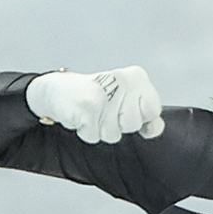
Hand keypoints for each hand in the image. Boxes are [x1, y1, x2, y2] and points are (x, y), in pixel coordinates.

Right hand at [26, 66, 165, 143]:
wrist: (58, 90)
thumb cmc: (97, 96)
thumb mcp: (127, 99)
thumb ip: (146, 113)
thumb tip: (154, 128)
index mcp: (136, 77)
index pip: (153, 111)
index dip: (141, 117)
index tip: (126, 108)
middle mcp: (122, 81)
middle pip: (133, 125)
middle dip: (118, 125)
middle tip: (105, 109)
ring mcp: (104, 94)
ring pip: (113, 134)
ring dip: (101, 129)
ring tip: (92, 112)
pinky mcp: (87, 107)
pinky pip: (94, 136)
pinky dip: (86, 131)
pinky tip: (81, 116)